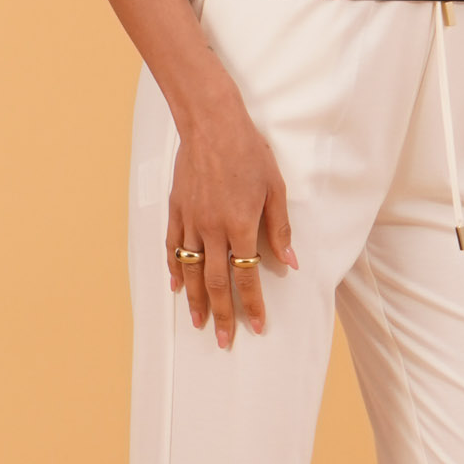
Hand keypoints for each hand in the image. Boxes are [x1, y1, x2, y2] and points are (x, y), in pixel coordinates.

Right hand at [167, 91, 296, 347]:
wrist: (211, 123)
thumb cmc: (249, 151)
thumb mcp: (275, 188)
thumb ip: (279, 228)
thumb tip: (290, 262)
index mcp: (240, 226)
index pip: (247, 277)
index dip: (252, 305)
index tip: (257, 326)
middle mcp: (213, 230)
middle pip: (217, 283)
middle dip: (222, 314)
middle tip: (223, 340)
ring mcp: (191, 221)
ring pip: (191, 271)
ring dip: (196, 300)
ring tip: (199, 323)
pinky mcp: (176, 209)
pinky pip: (173, 247)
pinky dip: (175, 269)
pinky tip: (177, 286)